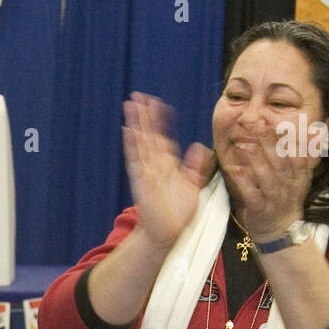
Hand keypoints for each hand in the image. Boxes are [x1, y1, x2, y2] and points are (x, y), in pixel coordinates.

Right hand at [123, 93, 213, 248]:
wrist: (168, 232)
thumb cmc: (179, 212)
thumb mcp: (193, 185)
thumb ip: (195, 166)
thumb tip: (200, 146)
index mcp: (167, 164)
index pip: (162, 136)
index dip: (160, 120)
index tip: (158, 104)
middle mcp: (155, 164)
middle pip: (148, 134)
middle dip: (144, 116)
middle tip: (138, 96)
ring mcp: (147, 171)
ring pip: (140, 142)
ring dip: (135, 124)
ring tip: (130, 105)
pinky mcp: (142, 180)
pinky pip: (136, 159)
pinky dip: (132, 145)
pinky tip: (129, 130)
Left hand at [223, 127, 319, 241]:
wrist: (278, 228)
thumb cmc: (286, 195)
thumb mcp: (301, 174)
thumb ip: (308, 151)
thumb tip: (318, 128)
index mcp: (300, 174)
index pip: (297, 152)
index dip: (288, 135)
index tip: (274, 118)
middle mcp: (291, 185)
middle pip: (281, 161)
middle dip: (269, 141)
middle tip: (255, 123)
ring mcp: (277, 198)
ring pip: (267, 177)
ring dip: (256, 159)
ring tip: (244, 143)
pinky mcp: (261, 210)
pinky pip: (253, 195)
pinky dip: (244, 183)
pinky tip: (234, 169)